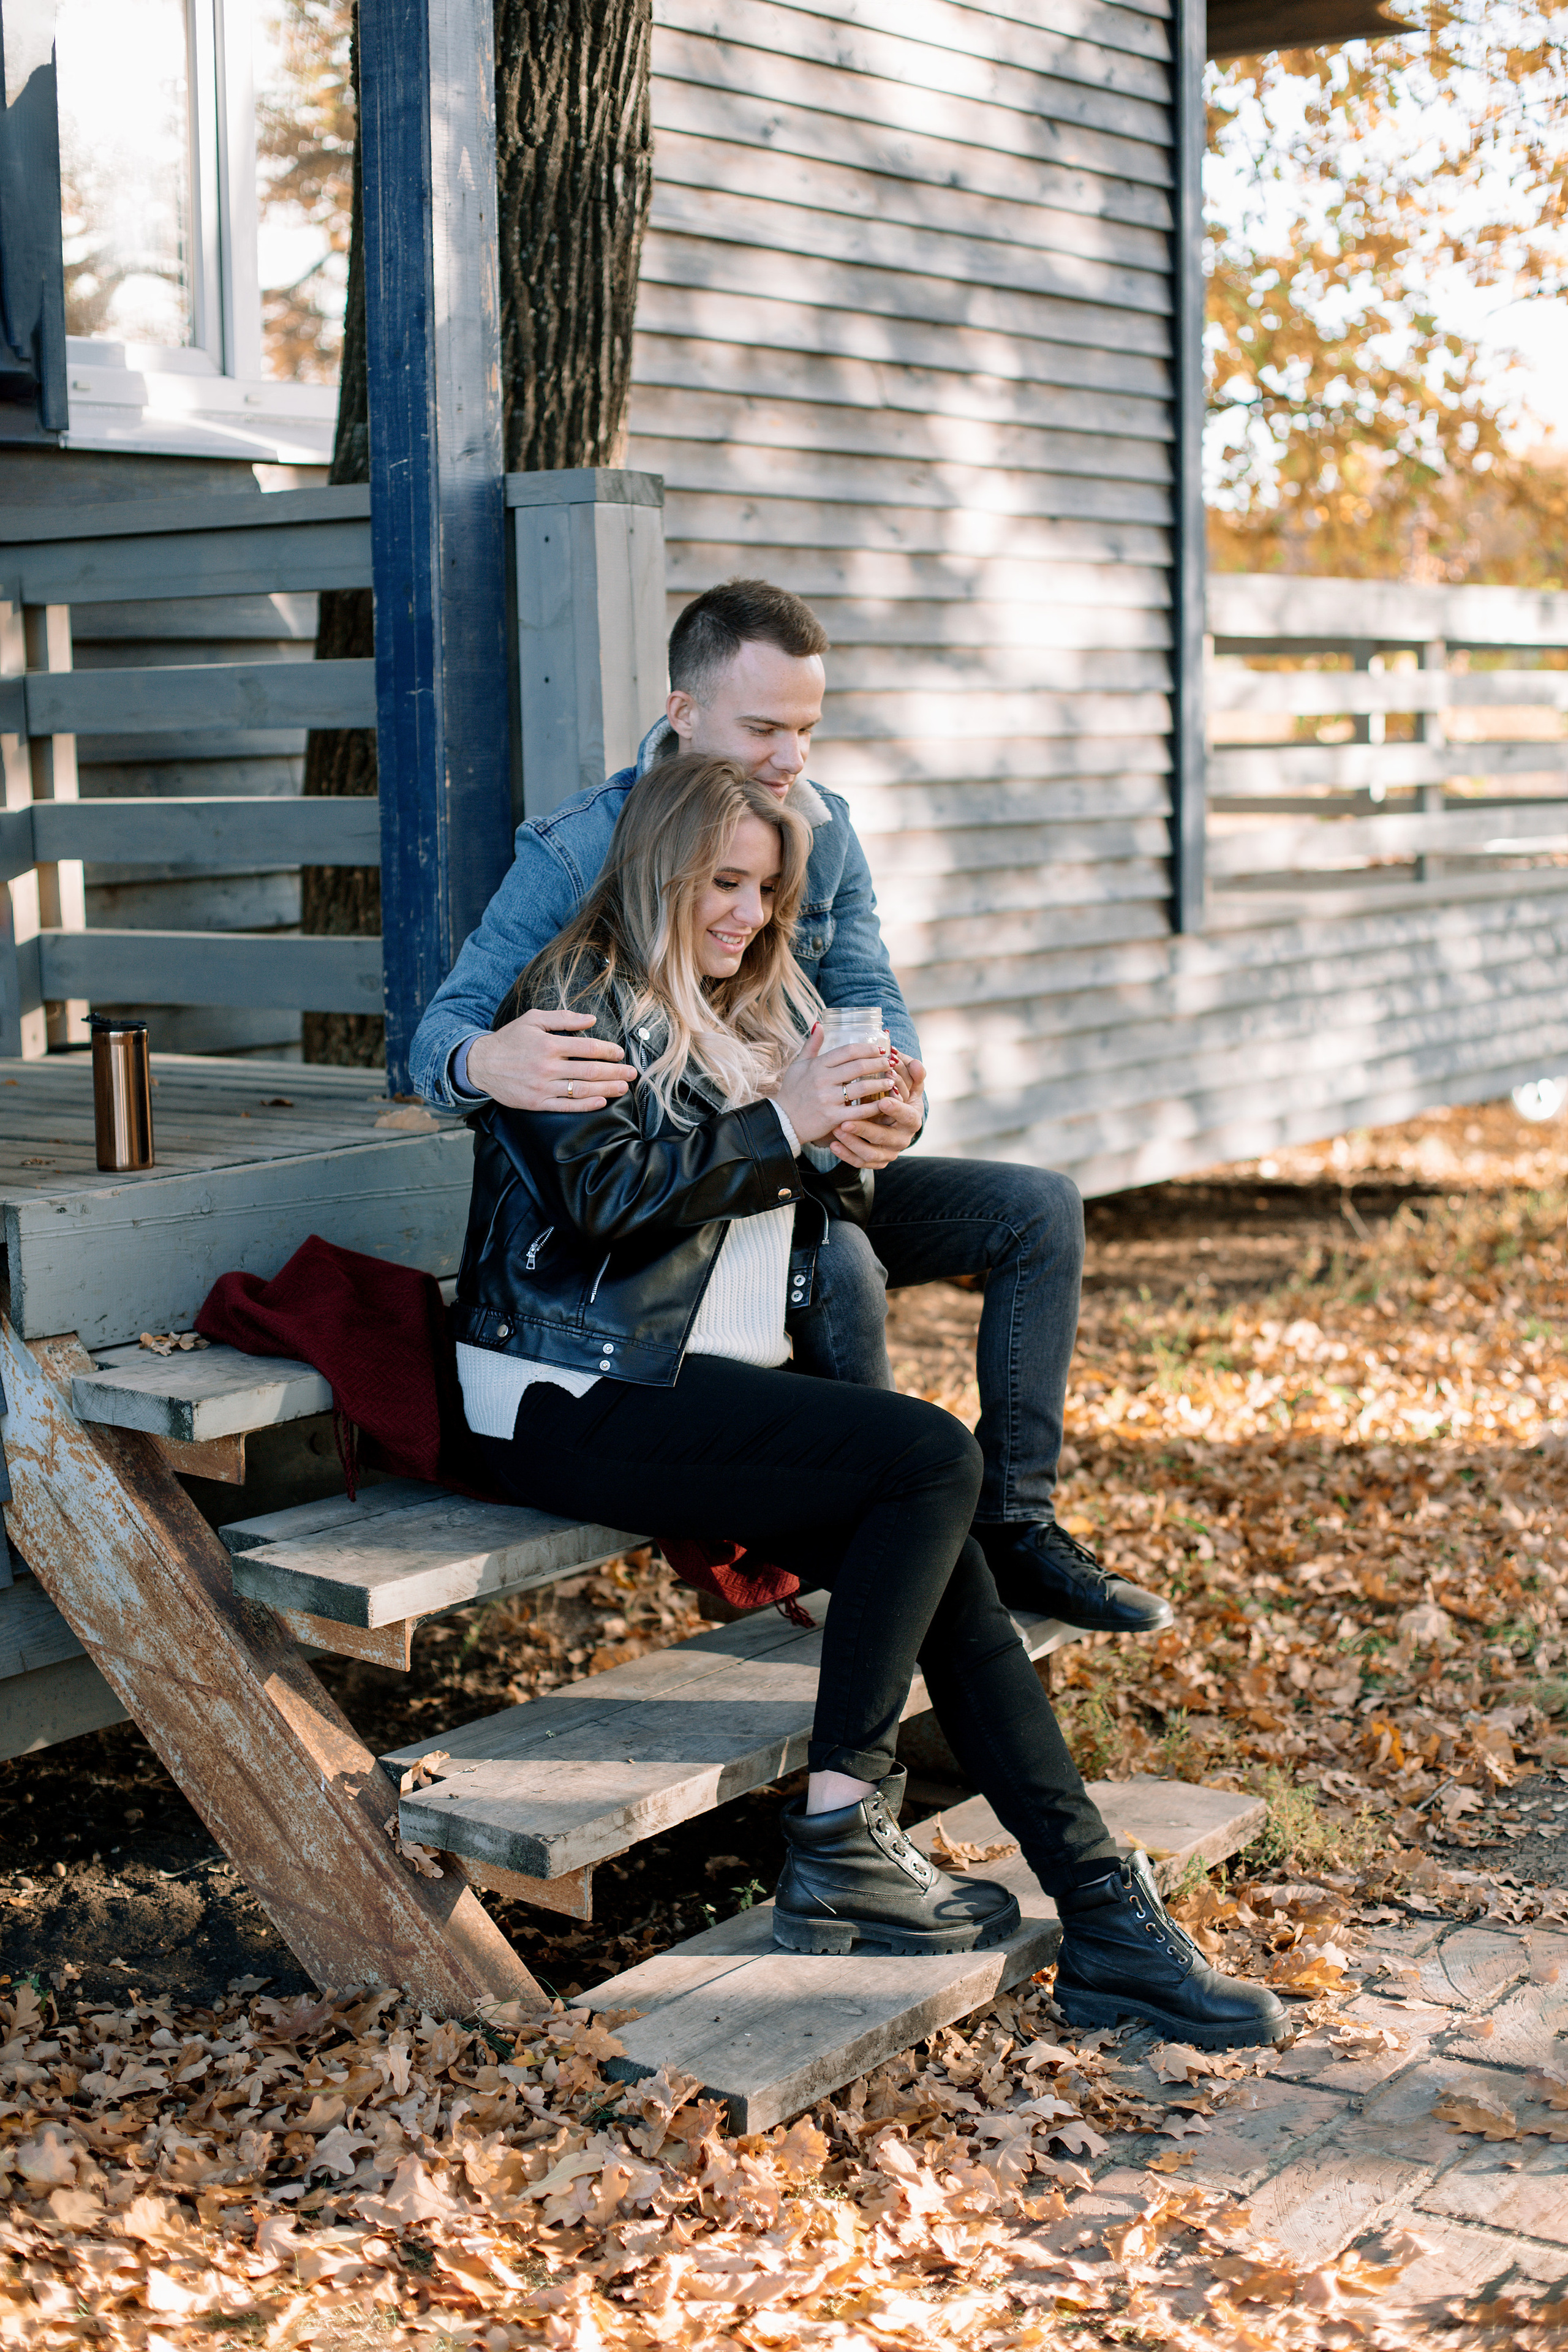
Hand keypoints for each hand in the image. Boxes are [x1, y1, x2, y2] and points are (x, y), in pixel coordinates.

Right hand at [464, 1009, 638, 1112]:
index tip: (620, 1053)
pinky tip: (601, 1102)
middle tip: (632, 1073)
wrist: (481, 1064)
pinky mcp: (537, 1103)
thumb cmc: (509, 1039)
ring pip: (581, 1089)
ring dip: (606, 1089)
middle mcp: (547, 1066)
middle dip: (615, 1072)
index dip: (608, 1051)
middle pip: (590, 1070)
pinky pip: (566, 1106)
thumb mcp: (533, 1019)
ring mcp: (542, 1087)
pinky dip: (585, 1105)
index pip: (588, 1048)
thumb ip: (563, 1018)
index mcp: (549, 1044)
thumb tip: (591, 1019)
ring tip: (623, 1088)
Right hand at [774, 1027, 895, 1144]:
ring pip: (862, 1088)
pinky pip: (859, 1111)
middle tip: (890, 1062)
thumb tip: (819, 1025)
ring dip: (880, 1083)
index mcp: (817, 1066)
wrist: (783, 1122)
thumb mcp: (798, 1065)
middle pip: (858, 1067)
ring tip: (891, 1080)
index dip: (867, 1048)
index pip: (847, 1051)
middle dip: (878, 1063)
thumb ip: (811, 1045)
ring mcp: (828, 1099)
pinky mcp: (833, 1118)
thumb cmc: (792, 1092)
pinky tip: (885, 1103)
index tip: (880, 1049)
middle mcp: (822, 1080)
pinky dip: (874, 1106)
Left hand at [830, 1053, 924, 1169]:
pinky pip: (860, 1162)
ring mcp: (889, 1152)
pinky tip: (833, 1145)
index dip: (897, 1109)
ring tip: (836, 1130)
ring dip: (852, 1142)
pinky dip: (846, 1154)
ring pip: (870, 1153)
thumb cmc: (899, 1097)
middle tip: (846, 1121)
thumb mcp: (909, 1086)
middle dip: (865, 1129)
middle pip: (885, 1137)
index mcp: (912, 1119)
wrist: (894, 1121)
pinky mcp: (876, 1161)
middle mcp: (902, 1139)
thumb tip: (915, 1063)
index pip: (907, 1116)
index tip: (882, 1101)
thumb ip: (912, 1074)